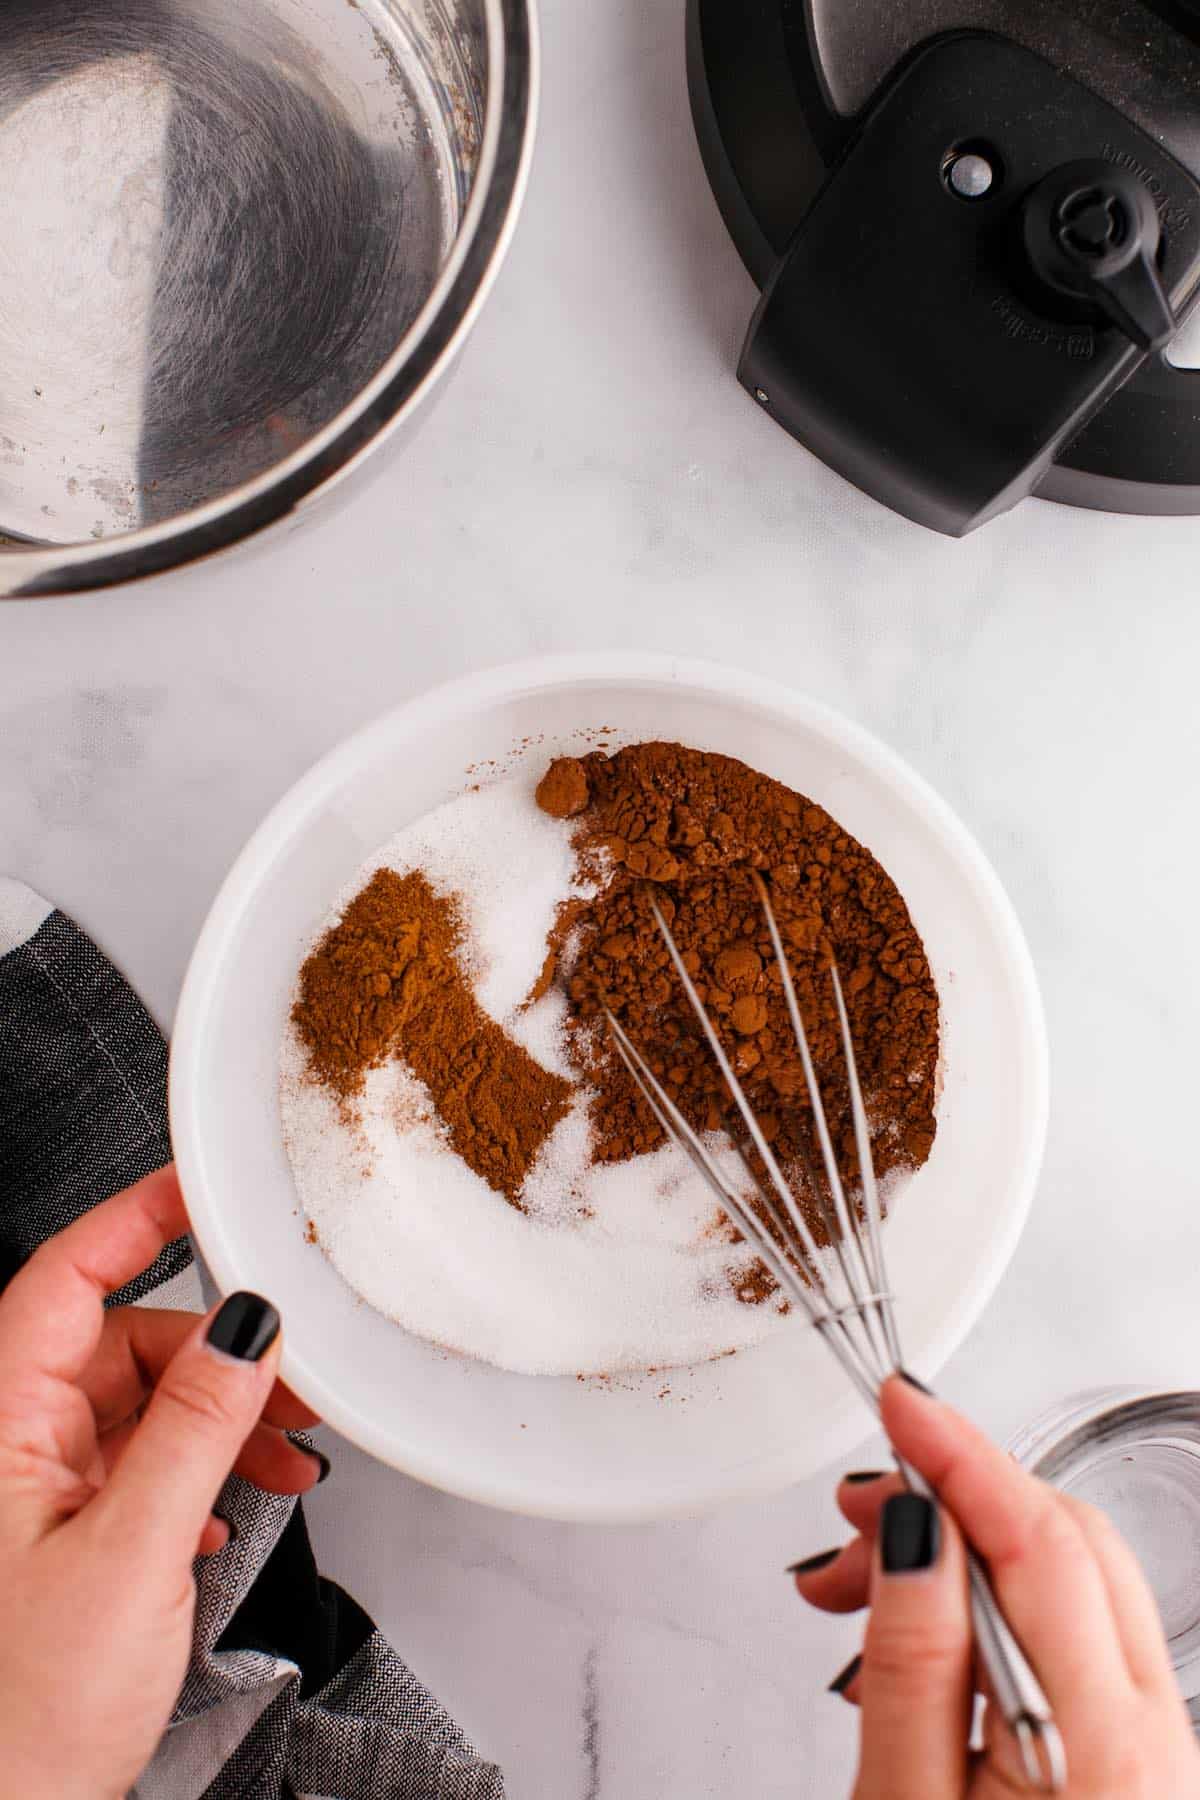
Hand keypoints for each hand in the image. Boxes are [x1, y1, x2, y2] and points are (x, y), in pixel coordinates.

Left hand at [0, 1166, 323, 1799]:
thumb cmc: (20, 1726)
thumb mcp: (131, 1558)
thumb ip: (194, 1430)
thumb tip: (247, 1328)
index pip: (65, 1277)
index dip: (135, 1217)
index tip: (205, 1183)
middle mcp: (11, 1445)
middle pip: (122, 1342)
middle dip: (216, 1354)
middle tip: (294, 1374)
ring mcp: (35, 1494)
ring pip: (141, 1408)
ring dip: (220, 1421)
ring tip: (286, 1453)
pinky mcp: (61, 1539)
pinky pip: (139, 1466)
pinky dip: (199, 1473)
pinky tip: (230, 1509)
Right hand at [792, 1377, 1199, 1797]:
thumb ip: (913, 1663)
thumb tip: (914, 1529)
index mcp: (1104, 1742)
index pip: (1040, 1540)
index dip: (961, 1453)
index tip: (900, 1403)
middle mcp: (1156, 1737)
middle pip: (1067, 1542)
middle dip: (952, 1500)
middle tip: (857, 1516)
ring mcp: (1157, 1749)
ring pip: (1074, 1583)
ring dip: (963, 1556)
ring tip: (861, 1593)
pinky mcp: (1137, 1763)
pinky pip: (1076, 1640)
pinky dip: (993, 1611)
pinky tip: (920, 1640)